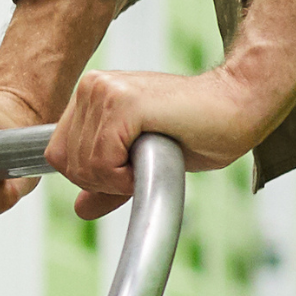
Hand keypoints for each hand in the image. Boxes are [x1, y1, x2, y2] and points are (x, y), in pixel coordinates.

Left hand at [46, 61, 278, 216]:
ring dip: (120, 179)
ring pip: (83, 166)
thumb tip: (79, 209)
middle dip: (104, 181)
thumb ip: (108, 180)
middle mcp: (91, 86)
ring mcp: (104, 90)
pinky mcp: (122, 103)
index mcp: (91, 94)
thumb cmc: (198, 130)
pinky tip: (155, 155)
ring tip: (154, 156)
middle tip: (144, 165)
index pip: (58, 153)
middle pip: (65, 163)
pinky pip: (101, 162)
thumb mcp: (142, 160)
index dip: (92, 176)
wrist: (237, 108)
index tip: (130, 168)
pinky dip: (126, 176)